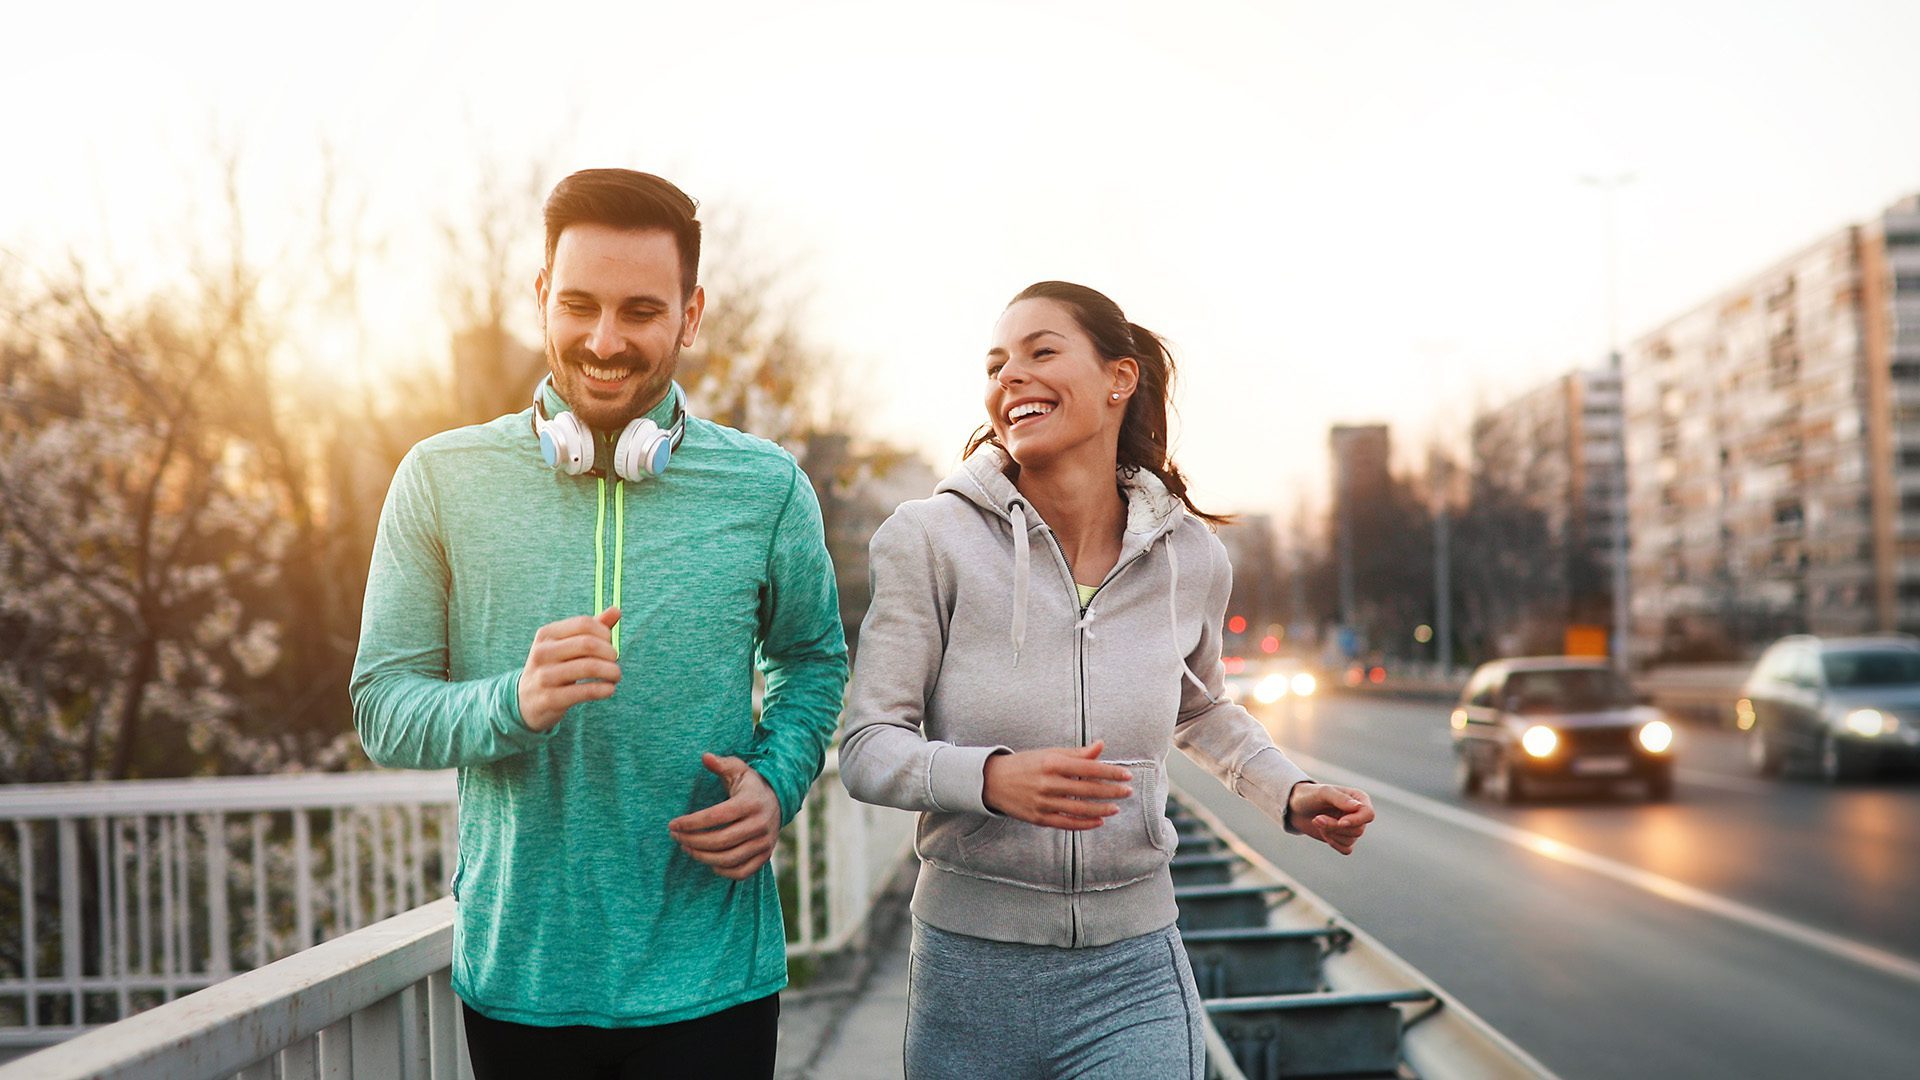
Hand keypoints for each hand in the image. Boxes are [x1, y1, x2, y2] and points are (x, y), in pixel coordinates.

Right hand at [516, 606, 620, 732]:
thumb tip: (616, 610)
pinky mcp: (549, 699)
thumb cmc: (554, 667)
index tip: (610, 643)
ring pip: (588, 667)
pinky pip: (584, 691)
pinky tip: (609, 689)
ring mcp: (544, 676)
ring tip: (615, 675)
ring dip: (611, 671)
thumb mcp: (566, 645)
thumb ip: (592, 628)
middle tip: (615, 661)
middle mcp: (542, 653)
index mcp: (546, 634)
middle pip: (588, 644)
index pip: (584, 624)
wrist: (526, 701)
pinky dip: (603, 689)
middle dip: (610, 652)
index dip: (604, 632)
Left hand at [669, 753, 781, 879]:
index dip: (691, 823)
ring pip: (728, 859)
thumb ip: (721, 764)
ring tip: (687, 848)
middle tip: (676, 838)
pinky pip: (741, 872)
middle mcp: (760, 824)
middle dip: (692, 841)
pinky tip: (709, 862)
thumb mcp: (738, 770)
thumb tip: (705, 757)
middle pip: (720, 841)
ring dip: (702, 857)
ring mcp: (764, 842)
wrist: (779, 801)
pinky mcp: (765, 856)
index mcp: (751, 802)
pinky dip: (723, 871)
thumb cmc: (750, 785)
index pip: (715, 817)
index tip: (673, 825)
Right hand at [981, 740, 1133, 830]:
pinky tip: (1099, 821)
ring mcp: (1043, 803)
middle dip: (1111, 791)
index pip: (1089, 768)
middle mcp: (1048, 783)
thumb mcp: (1049, 753)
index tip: (1126, 775)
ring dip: (1102, 809)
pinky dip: (1085, 823)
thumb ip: (1077, 753)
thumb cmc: (1025, 764)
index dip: (1111, 772)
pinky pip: (1067, 823)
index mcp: (1052, 763)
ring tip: (1116, 807)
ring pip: (1080, 809)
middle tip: (1127, 791)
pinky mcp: (1039, 818)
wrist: (993, 781)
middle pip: (1088, 789)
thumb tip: (1101, 746)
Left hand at [1287, 782, 1374, 854]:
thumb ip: (1340, 799)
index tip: (1340, 822)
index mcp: (1359, 799)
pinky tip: (1323, 833)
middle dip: (1335, 827)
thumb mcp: (1323, 793)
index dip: (1356, 821)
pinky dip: (1333, 843)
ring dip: (1331, 833)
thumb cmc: (1310, 796)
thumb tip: (1359, 807)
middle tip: (1317, 818)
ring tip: (1317, 821)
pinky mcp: (1344, 839)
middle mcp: (1358, 814)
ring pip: (1351, 840)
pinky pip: (1346, 849)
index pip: (1369, 814)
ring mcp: (1352, 827)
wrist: (1296, 808)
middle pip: (1358, 830)